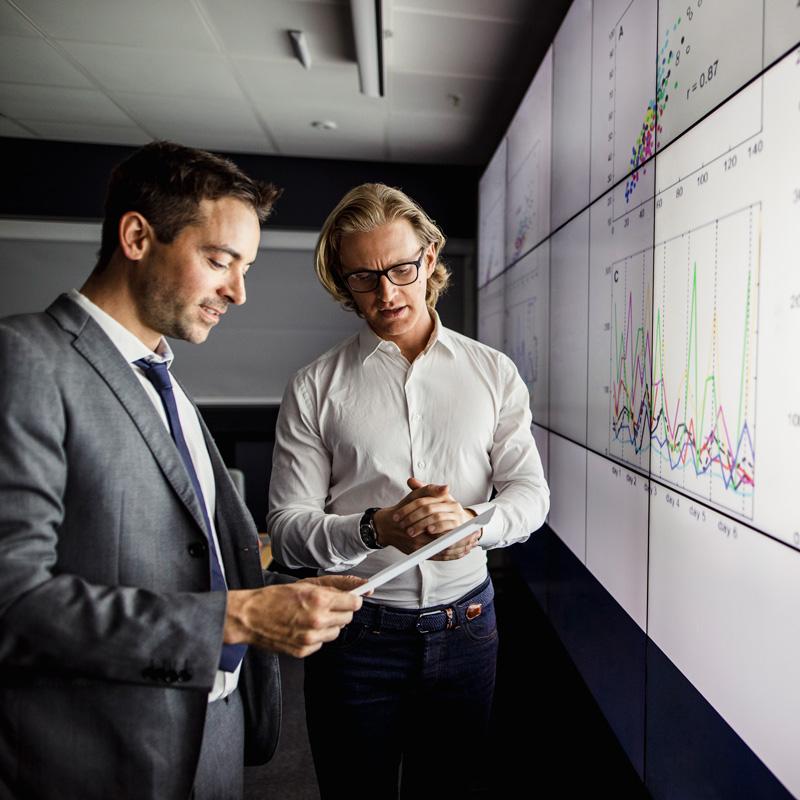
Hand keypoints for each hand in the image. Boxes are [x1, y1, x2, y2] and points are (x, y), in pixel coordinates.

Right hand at [224, 577, 364, 657]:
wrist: (250, 617)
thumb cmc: (276, 597)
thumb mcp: (307, 584)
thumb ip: (337, 585)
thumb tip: (363, 586)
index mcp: (319, 599)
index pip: (354, 603)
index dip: (353, 599)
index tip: (350, 598)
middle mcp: (317, 620)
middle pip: (347, 618)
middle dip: (340, 611)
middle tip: (325, 606)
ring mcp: (311, 638)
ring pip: (336, 632)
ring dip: (329, 624)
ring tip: (311, 616)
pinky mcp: (304, 651)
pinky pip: (321, 643)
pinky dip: (316, 636)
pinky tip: (302, 627)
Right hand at [373, 478, 481, 560]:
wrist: (386, 526)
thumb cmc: (402, 509)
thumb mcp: (415, 496)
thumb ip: (431, 490)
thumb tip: (446, 488)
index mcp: (420, 522)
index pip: (444, 528)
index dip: (459, 529)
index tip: (473, 527)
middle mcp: (418, 538)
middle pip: (445, 542)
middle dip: (462, 540)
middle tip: (476, 537)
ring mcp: (418, 548)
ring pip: (443, 551)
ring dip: (459, 549)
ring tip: (472, 544)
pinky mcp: (418, 554)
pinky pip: (438, 557)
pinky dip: (451, 556)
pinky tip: (461, 552)